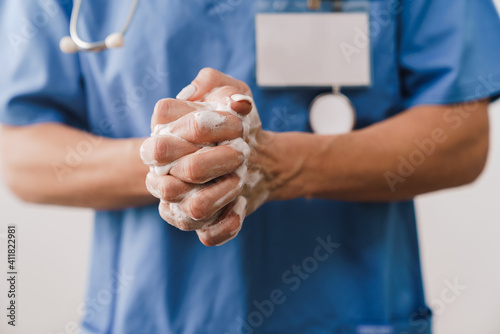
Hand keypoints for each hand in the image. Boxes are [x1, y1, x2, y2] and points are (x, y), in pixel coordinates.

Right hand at [141, 68, 274, 245]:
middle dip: (215, 162)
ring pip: (193, 209)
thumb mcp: (234, 94)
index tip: (237, 124)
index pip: (163, 133)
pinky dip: (228, 223)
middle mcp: (161, 171)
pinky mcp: (194, 223)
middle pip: (176, 174)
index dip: (202, 127)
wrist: (258, 159)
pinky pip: (207, 234)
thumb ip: (220, 85)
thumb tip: (230, 103)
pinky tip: (239, 206)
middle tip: (241, 153)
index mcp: (162, 136)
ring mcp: (174, 202)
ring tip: (239, 177)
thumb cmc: (239, 126)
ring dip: (225, 192)